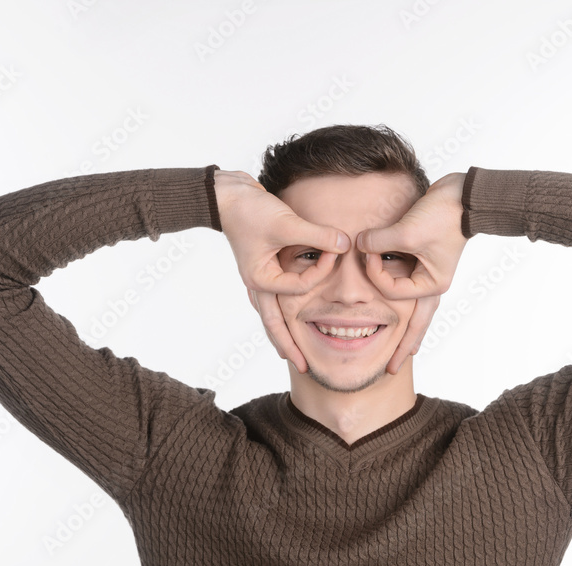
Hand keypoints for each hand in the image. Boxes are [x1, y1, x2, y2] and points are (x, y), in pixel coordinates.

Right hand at [215, 170, 350, 372]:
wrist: (226, 193)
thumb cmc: (250, 210)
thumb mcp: (286, 223)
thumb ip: (317, 236)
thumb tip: (345, 244)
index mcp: (260, 280)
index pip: (299, 288)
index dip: (320, 272)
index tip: (336, 251)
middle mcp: (258, 283)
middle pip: (274, 323)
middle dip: (289, 345)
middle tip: (304, 367)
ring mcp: (259, 276)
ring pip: (273, 312)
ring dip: (284, 331)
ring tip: (293, 352)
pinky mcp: (264, 265)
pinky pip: (276, 294)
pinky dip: (283, 307)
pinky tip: (290, 317)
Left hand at [356, 172, 468, 372]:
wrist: (464, 196)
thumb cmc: (442, 216)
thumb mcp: (407, 230)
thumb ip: (379, 242)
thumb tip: (358, 245)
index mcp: (431, 284)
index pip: (393, 291)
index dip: (375, 274)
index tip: (367, 250)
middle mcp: (431, 283)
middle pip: (415, 323)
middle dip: (402, 346)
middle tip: (391, 370)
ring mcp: (429, 274)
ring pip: (415, 310)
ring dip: (406, 329)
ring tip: (403, 353)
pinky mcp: (425, 262)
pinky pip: (410, 287)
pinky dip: (402, 297)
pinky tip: (399, 312)